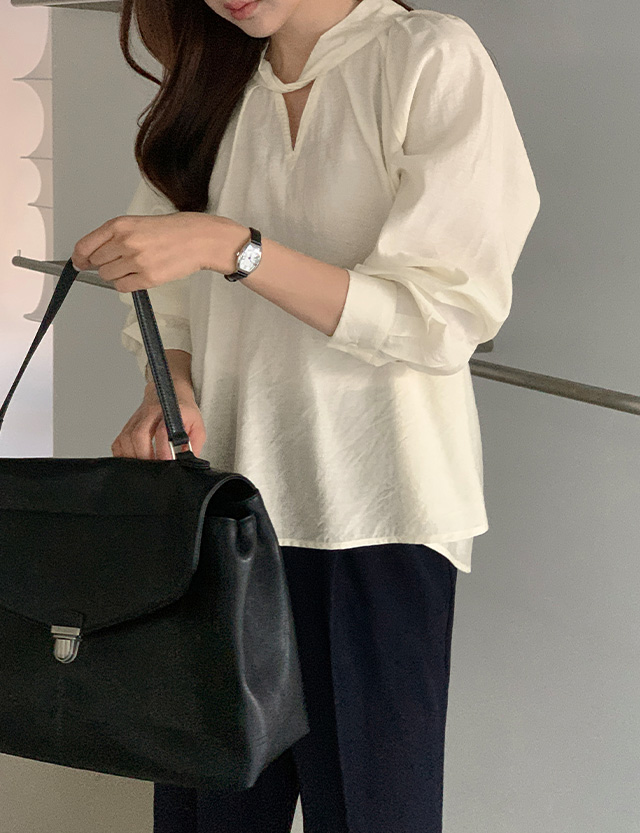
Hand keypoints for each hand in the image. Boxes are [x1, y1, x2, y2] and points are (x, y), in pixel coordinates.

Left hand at [71, 212, 248, 292]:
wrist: (199, 239)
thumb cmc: (172, 230)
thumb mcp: (138, 223)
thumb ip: (113, 236)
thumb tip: (91, 255)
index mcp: (120, 226)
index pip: (85, 246)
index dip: (79, 257)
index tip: (79, 262)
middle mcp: (125, 242)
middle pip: (96, 263)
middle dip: (104, 264)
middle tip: (120, 261)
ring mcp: (136, 261)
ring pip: (108, 276)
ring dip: (117, 274)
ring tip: (135, 266)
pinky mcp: (148, 278)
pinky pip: (123, 287)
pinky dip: (127, 283)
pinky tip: (140, 274)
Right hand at [112, 387, 206, 459]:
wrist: (172, 391)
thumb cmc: (184, 411)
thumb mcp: (197, 426)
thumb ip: (194, 444)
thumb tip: (187, 463)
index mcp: (170, 413)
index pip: (162, 431)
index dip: (163, 450)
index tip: (167, 463)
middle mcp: (151, 414)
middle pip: (139, 434)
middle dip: (144, 455)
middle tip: (152, 469)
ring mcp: (137, 418)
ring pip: (126, 438)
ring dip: (132, 456)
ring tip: (142, 468)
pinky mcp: (129, 424)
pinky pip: (119, 441)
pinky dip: (121, 453)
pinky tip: (130, 461)